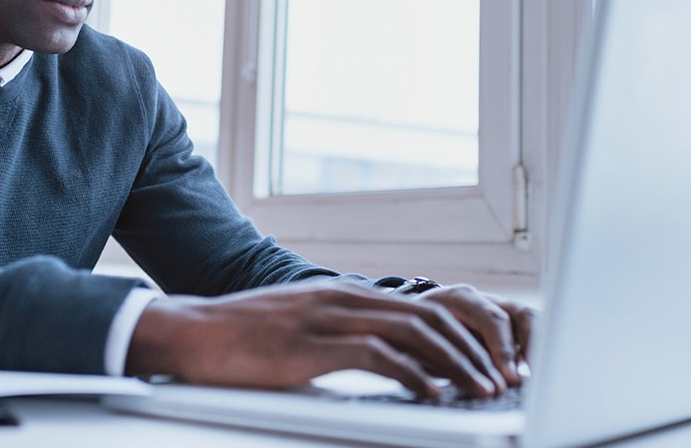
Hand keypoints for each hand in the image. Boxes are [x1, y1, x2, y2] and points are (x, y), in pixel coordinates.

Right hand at [125, 281, 530, 398]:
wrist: (194, 333)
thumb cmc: (242, 337)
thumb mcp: (301, 328)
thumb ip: (340, 336)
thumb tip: (380, 359)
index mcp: (345, 295)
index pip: (420, 309)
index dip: (460, 336)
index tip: (484, 363)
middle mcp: (344, 299)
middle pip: (428, 318)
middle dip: (470, 351)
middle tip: (496, 380)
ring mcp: (330, 318)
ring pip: (413, 335)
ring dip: (455, 365)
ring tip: (478, 390)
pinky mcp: (314, 345)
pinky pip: (378, 357)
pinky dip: (414, 376)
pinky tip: (432, 396)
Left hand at [413, 284, 535, 387]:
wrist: (409, 319)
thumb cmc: (412, 332)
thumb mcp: (416, 342)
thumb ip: (433, 357)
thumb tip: (452, 380)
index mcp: (459, 298)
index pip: (491, 319)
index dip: (503, 349)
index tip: (509, 378)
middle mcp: (484, 300)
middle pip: (519, 316)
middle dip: (529, 350)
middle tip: (527, 381)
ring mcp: (499, 310)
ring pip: (531, 322)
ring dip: (538, 351)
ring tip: (539, 380)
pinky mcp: (508, 327)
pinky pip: (531, 335)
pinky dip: (536, 354)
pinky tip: (534, 378)